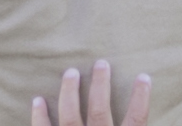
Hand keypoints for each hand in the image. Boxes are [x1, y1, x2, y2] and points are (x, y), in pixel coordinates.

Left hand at [32, 61, 150, 125]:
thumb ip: (132, 125)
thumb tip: (138, 119)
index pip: (136, 120)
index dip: (141, 98)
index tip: (143, 76)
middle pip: (99, 112)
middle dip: (99, 87)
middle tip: (100, 63)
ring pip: (70, 119)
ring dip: (70, 94)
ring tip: (70, 72)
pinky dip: (39, 117)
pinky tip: (37, 100)